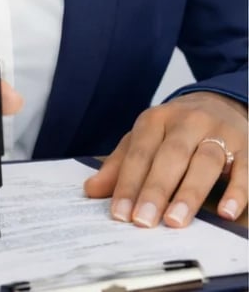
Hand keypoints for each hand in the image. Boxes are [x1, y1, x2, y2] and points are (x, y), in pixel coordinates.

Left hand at [84, 91, 247, 226]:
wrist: (220, 103)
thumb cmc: (176, 130)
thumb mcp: (145, 138)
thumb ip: (121, 164)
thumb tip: (91, 190)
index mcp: (157, 119)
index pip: (140, 151)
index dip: (128, 183)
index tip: (120, 214)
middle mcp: (188, 121)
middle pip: (171, 155)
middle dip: (156, 189)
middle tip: (144, 221)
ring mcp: (219, 132)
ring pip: (205, 160)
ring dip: (190, 192)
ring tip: (176, 220)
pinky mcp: (246, 145)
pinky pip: (244, 168)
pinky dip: (237, 191)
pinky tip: (226, 213)